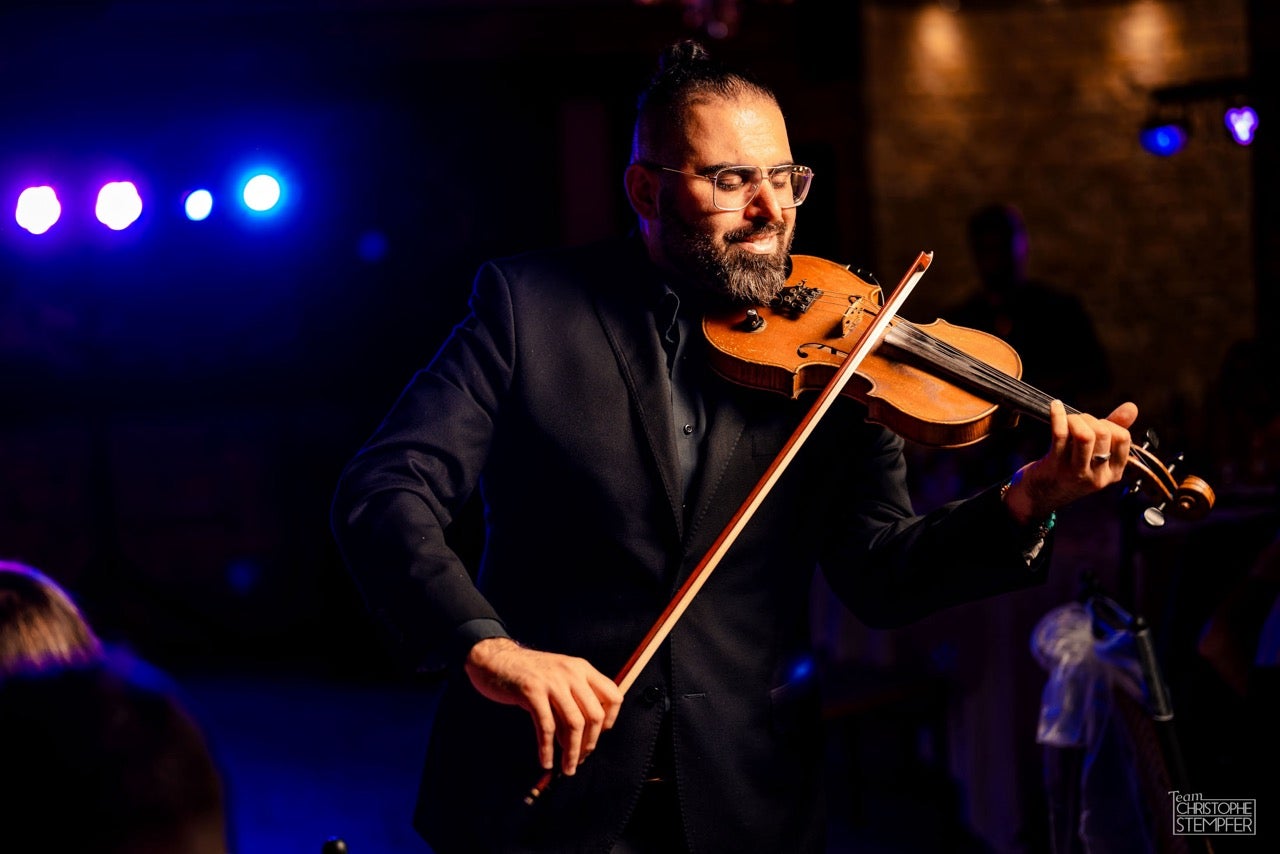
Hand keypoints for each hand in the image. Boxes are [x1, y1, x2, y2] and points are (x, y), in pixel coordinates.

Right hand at [464, 637, 623, 775]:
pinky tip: (545, 760)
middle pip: (594, 715)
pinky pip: (546, 727)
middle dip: (590, 744)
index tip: (597, 737)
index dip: (610, 721)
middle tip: (580, 759)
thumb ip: (575, 697)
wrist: (495, 659)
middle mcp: (571, 672)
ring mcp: (552, 681)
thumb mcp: (559, 676)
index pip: (613, 696)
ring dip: (571, 752)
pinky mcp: (531, 691)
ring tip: (567, 768)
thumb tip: (587, 736)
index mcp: (582, 668)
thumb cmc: (529, 674)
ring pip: (573, 724)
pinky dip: (547, 748)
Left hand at [1003, 400, 1138, 523]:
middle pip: (1103, 433)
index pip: (1123, 438)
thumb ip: (1114, 431)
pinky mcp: (1055, 467)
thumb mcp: (1094, 455)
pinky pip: (1060, 434)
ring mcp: (1077, 473)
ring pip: (1084, 435)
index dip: (1109, 424)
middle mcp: (1098, 476)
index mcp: (1113, 473)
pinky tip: (1054, 407)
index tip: (1094, 425)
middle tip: (1076, 421)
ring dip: (1075, 419)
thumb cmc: (1068, 470)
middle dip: (1088, 419)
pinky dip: (1058, 416)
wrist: (1037, 496)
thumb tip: (1132, 407)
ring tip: (1067, 419)